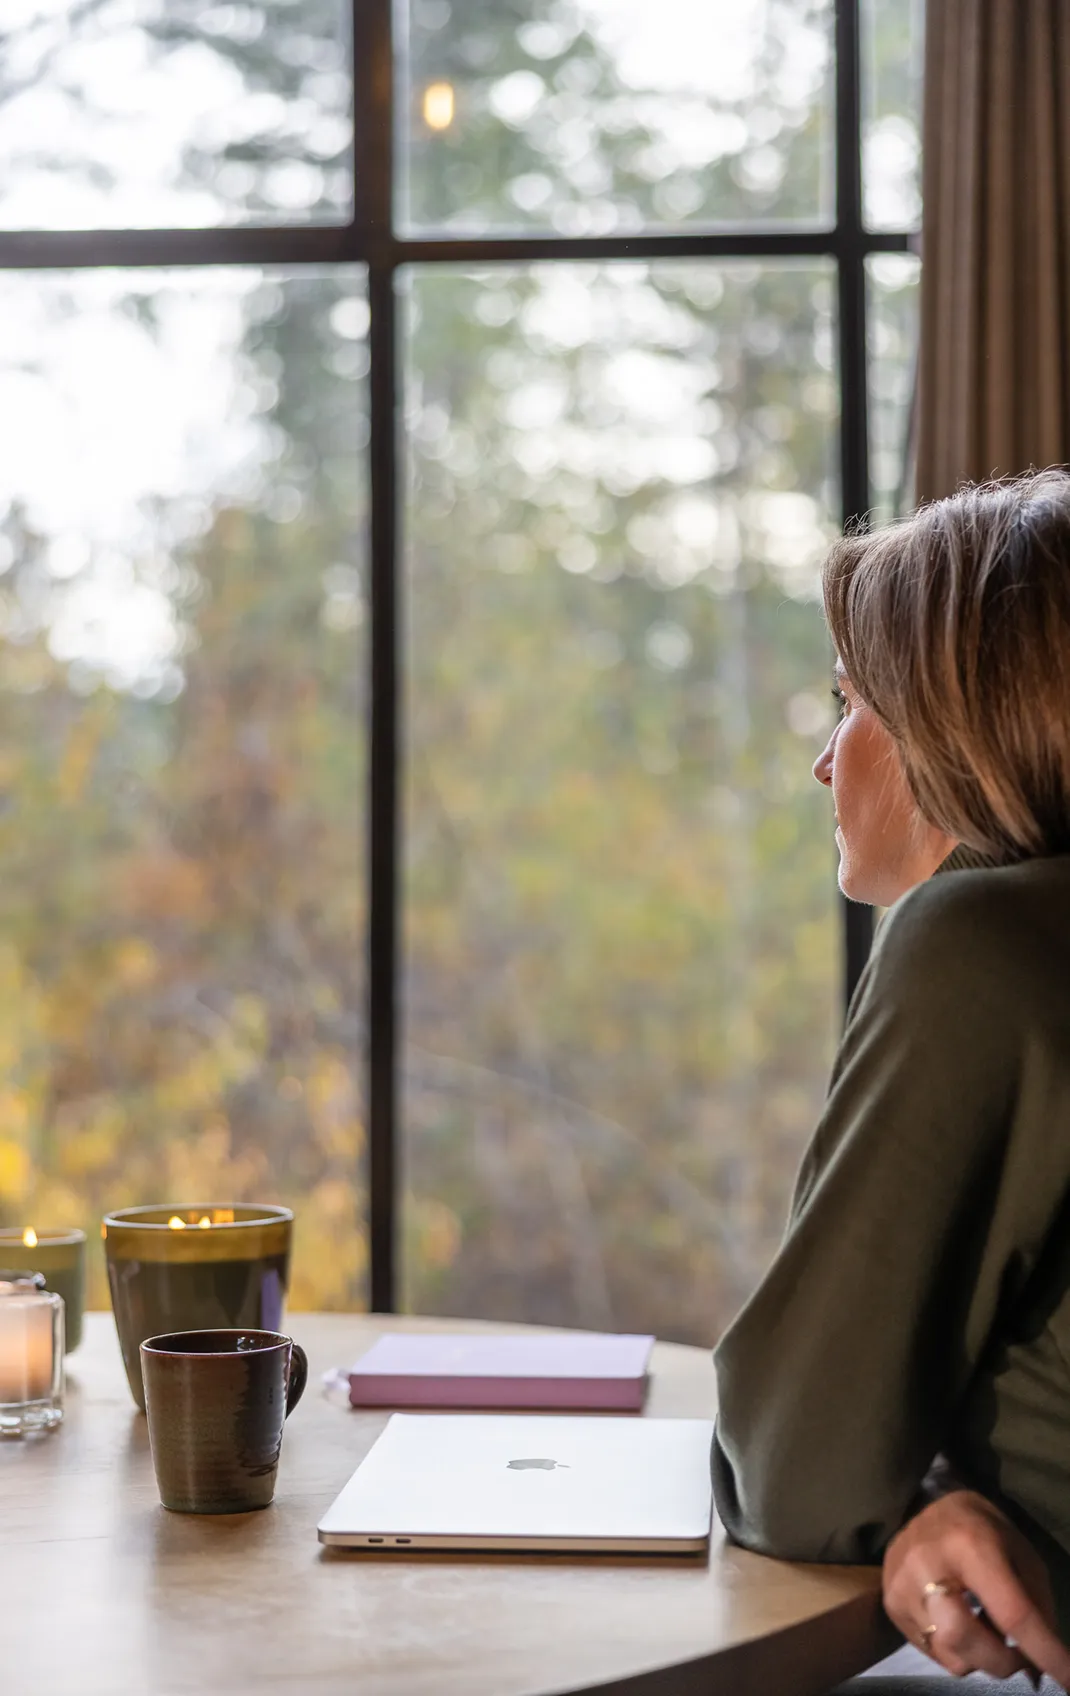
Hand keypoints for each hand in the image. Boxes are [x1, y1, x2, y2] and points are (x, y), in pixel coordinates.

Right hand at [883, 1489, 1069, 1686]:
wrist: (927, 1504)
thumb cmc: (982, 1528)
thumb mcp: (1021, 1553)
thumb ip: (1036, 1605)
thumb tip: (1042, 1665)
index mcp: (970, 1545)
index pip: (1011, 1612)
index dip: (1044, 1651)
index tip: (1069, 1679)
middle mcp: (928, 1565)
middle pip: (965, 1640)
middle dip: (1003, 1661)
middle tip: (1021, 1658)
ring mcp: (902, 1586)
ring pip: (950, 1655)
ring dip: (980, 1657)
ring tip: (985, 1628)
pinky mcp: (890, 1605)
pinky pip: (933, 1652)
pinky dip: (957, 1649)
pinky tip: (959, 1620)